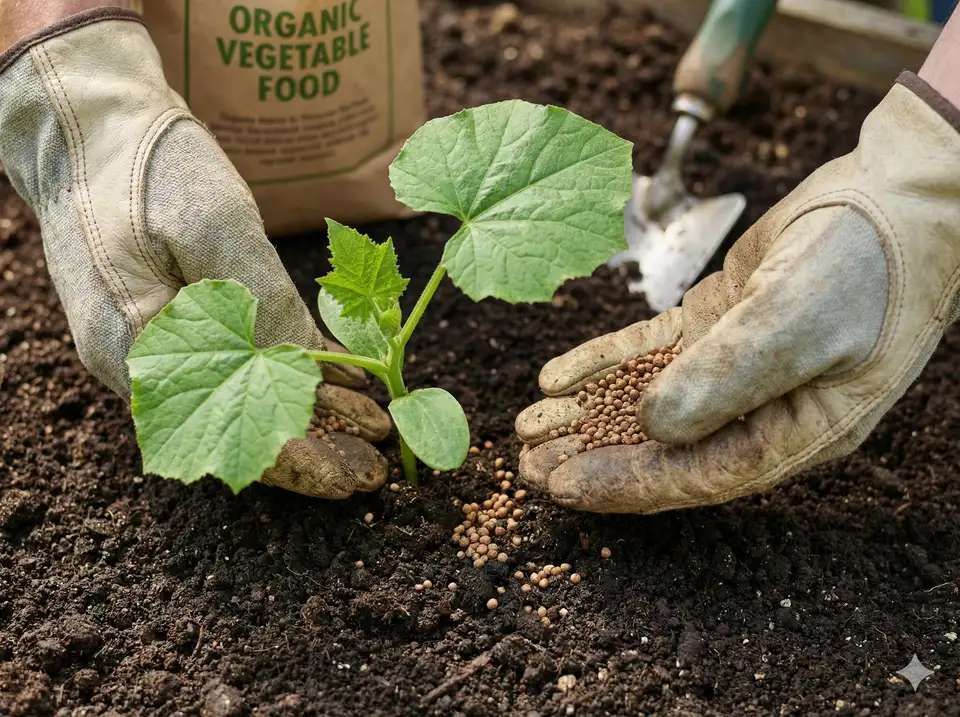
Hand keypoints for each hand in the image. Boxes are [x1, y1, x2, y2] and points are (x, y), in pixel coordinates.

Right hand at [0, 10, 389, 497]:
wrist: (86, 123)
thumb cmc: (148, 166)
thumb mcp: (214, 225)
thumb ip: (264, 304)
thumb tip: (313, 368)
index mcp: (142, 353)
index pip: (233, 439)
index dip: (307, 465)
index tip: (363, 478)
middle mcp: (143, 367)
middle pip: (240, 431)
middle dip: (317, 450)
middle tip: (379, 467)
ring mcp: (152, 346)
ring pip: (241, 403)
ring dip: (308, 418)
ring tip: (369, 430)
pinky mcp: (167, 321)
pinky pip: (234, 368)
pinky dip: (289, 379)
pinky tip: (337, 387)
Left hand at [516, 72, 959, 513]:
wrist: (896, 198)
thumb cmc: (868, 265)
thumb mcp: (797, 320)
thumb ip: (727, 375)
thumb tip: (653, 426)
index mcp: (793, 432)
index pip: (695, 476)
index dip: (624, 484)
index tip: (561, 486)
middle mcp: (758, 409)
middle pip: (662, 449)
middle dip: (593, 456)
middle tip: (527, 467)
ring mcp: (732, 367)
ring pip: (646, 402)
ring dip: (586, 413)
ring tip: (528, 427)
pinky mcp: (714, 325)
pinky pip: (649, 353)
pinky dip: (603, 364)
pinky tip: (557, 376)